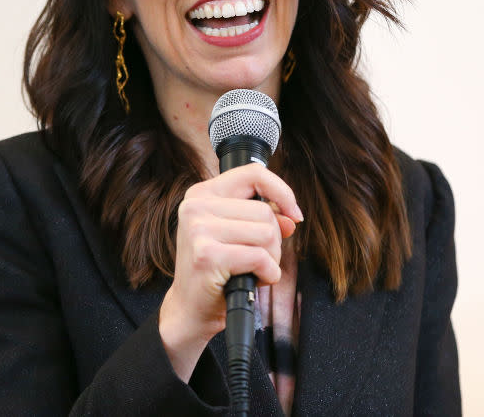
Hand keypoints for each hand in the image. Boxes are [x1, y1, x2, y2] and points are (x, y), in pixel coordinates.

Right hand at [158, 163, 302, 380]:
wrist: (189, 310)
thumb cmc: (214, 272)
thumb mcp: (237, 237)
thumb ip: (262, 220)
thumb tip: (291, 216)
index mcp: (202, 194)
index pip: (253, 174)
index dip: (282, 192)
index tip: (294, 215)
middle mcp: (195, 206)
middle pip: (265, 211)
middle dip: (274, 241)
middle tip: (258, 260)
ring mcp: (199, 229)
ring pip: (267, 233)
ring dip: (271, 259)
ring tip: (253, 270)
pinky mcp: (207, 255)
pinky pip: (260, 258)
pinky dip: (267, 274)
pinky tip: (252, 281)